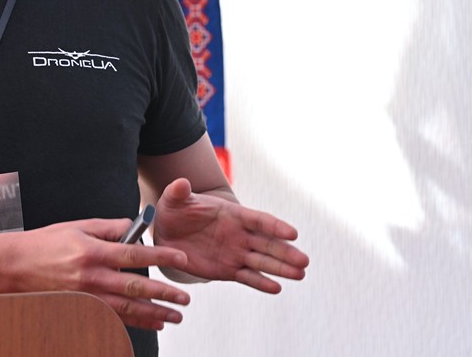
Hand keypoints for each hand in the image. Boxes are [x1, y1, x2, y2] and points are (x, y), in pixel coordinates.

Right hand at [9, 218, 192, 330]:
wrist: (14, 267)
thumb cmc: (45, 244)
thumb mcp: (76, 227)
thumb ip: (108, 228)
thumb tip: (134, 228)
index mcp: (92, 251)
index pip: (134, 254)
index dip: (160, 255)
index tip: (181, 258)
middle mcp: (91, 276)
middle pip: (136, 286)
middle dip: (164, 292)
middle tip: (185, 297)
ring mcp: (87, 296)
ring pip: (128, 308)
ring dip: (155, 313)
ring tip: (175, 315)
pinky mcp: (82, 308)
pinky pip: (114, 318)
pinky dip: (136, 322)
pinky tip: (152, 322)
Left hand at [152, 178, 308, 292]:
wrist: (167, 232)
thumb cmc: (174, 211)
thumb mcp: (173, 199)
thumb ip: (178, 192)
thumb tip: (180, 182)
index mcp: (232, 214)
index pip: (258, 220)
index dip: (275, 226)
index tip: (292, 234)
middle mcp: (239, 234)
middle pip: (267, 243)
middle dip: (286, 252)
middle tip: (304, 261)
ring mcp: (236, 253)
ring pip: (262, 261)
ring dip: (281, 268)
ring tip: (300, 274)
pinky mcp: (228, 270)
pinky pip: (247, 277)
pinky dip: (261, 283)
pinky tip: (276, 288)